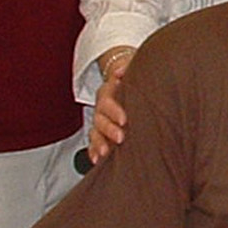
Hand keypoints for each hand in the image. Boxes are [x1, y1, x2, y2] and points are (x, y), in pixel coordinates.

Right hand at [88, 49, 132, 163]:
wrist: (127, 83)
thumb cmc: (133, 78)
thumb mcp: (133, 68)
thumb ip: (127, 67)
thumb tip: (120, 71)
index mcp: (108, 92)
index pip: (107, 101)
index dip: (114, 111)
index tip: (124, 119)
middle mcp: (101, 107)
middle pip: (100, 119)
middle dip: (109, 129)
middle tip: (121, 138)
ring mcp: (100, 120)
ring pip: (95, 132)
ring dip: (99, 143)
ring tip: (105, 153)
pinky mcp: (101, 132)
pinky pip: (94, 142)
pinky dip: (93, 151)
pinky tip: (97, 160)